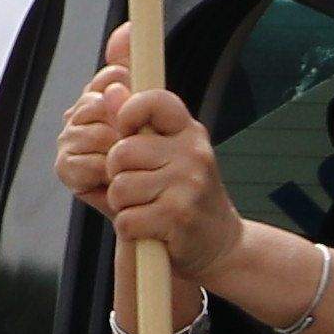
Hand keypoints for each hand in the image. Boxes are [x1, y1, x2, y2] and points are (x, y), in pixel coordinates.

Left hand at [59, 51, 243, 284]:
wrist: (222, 246)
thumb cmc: (184, 199)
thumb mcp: (168, 155)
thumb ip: (135, 124)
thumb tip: (110, 87)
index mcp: (189, 132)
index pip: (153, 100)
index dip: (128, 113)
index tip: (128, 133)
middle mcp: (193, 153)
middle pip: (121, 152)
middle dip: (117, 175)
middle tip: (138, 188)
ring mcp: (188, 184)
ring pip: (120, 188)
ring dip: (123, 206)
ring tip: (147, 210)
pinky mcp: (178, 217)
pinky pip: (127, 219)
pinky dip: (131, 230)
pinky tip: (152, 231)